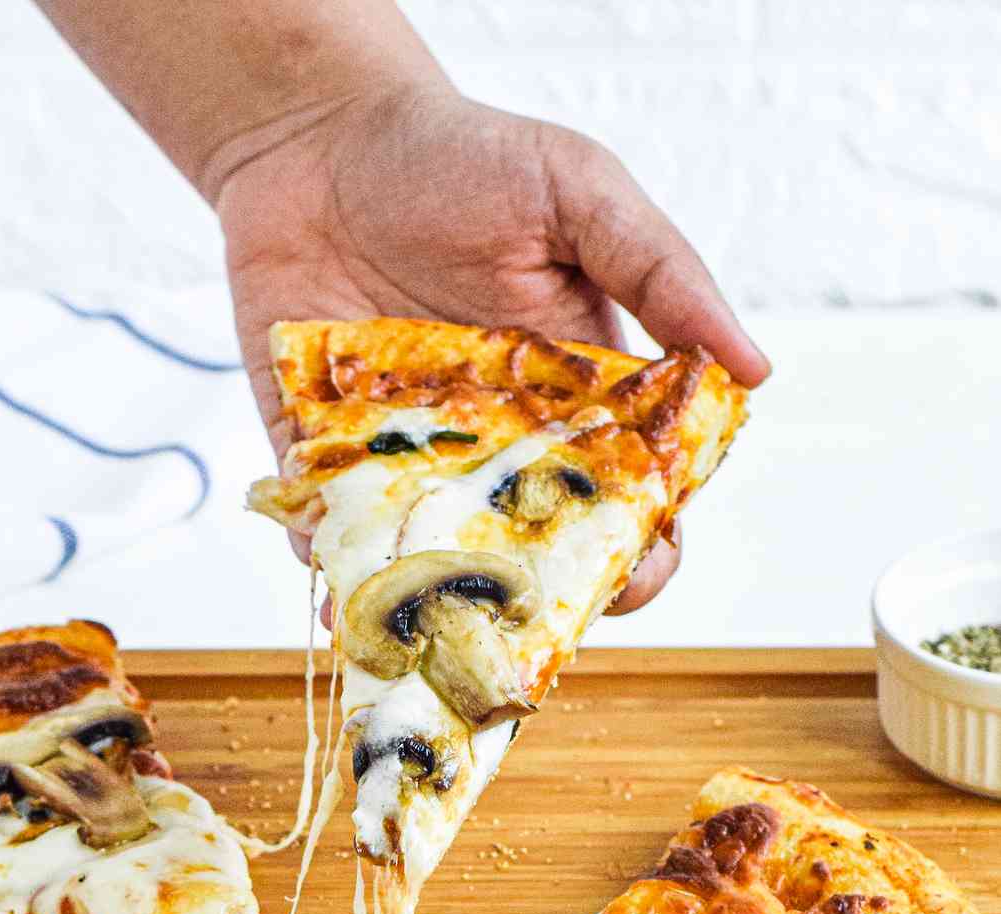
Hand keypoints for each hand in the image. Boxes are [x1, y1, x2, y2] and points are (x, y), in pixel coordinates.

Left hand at [212, 86, 769, 611]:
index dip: (643, 549)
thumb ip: (660, 273)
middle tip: (526, 605)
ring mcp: (406, 462)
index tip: (638, 563)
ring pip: (433, 566)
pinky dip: (330, 568)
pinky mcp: (319, 460)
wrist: (318, 136)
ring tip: (426, 620)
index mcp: (573, 402)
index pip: (626, 503)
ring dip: (433, 605)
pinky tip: (331, 584)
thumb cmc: (460, 156)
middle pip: (533, 557)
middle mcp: (493, 449)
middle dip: (539, 600)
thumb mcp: (577, 191)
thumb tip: (753, 370)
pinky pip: (327, 537)